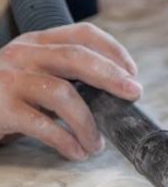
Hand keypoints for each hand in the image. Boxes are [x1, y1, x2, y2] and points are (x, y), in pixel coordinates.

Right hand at [0, 23, 141, 160]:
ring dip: (88, 123)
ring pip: (62, 95)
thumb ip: (68, 75)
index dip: (113, 50)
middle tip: (135, 94)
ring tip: (97, 144)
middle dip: (111, 76)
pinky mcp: (0, 108)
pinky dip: (66, 141)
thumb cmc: (9, 94)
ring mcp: (10, 79)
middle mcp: (24, 54)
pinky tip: (77, 152)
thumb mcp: (36, 73)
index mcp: (39, 42)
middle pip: (76, 57)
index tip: (132, 72)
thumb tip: (116, 93)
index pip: (82, 34)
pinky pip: (43, 126)